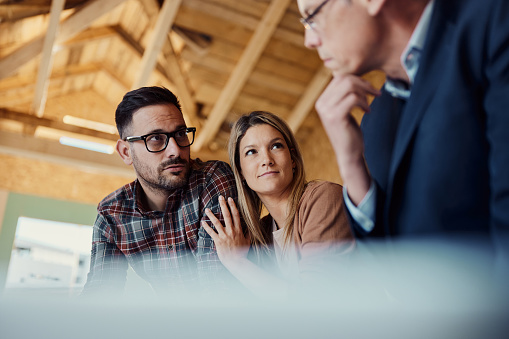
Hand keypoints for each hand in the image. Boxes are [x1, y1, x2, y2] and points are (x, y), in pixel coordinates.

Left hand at [202, 195, 250, 267]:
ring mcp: (224, 236)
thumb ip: (247, 233)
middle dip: (223, 205)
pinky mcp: (218, 241)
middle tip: (220, 197)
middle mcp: (231, 231)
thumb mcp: (247, 242)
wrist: (236, 261)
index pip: (236, 215)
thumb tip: (248, 227)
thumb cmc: (241, 252)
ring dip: (211, 215)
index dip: (233, 206)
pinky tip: (203, 222)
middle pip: (227, 215)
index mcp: (238, 230)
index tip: (230, 199)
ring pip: (217, 222)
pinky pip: (211, 232)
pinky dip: (206, 227)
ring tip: (207, 209)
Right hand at [316, 74, 379, 204]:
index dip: (357, 80)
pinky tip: (367, 111)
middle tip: (375, 94)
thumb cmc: (349, 132)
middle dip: (364, 84)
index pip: (339, 78)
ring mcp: (327, 110)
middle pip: (345, 79)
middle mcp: (321, 104)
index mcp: (321, 101)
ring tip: (368, 105)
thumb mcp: (343, 111)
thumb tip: (353, 77)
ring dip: (365, 93)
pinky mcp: (336, 117)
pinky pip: (353, 98)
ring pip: (350, 86)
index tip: (369, 89)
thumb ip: (343, 96)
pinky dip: (364, 102)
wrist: (348, 153)